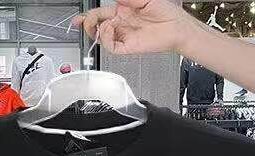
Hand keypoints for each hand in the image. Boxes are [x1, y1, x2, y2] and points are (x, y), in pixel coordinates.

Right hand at [73, 0, 193, 55]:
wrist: (176, 28)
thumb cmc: (166, 12)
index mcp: (123, 10)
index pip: (100, 14)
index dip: (87, 16)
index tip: (78, 18)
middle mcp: (121, 23)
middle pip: (97, 25)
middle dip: (88, 24)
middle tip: (84, 23)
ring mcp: (123, 35)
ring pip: (102, 36)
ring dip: (98, 30)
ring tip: (103, 25)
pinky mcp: (127, 46)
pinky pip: (111, 46)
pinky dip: (106, 38)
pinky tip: (109, 30)